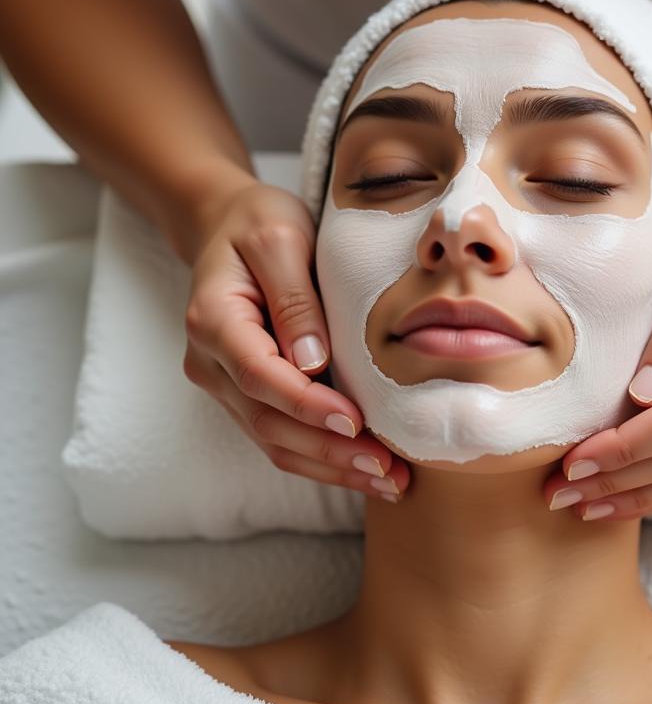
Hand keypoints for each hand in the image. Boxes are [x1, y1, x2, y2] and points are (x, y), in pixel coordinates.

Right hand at [182, 179, 409, 500]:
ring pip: (274, 441)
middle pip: (269, 422)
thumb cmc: (257, 222)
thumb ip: (294, 297)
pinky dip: (322, 457)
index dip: (308, 405)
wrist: (225, 223)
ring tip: (389, 481)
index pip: (260, 375)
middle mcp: (210, 362)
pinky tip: (366, 468)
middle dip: (330, 451)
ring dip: (331, 467)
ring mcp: (224, 383)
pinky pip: (280, 435)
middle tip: (388, 469)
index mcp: (214, 320)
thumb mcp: (280, 239)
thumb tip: (314, 362)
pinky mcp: (246, 393)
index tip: (356, 423)